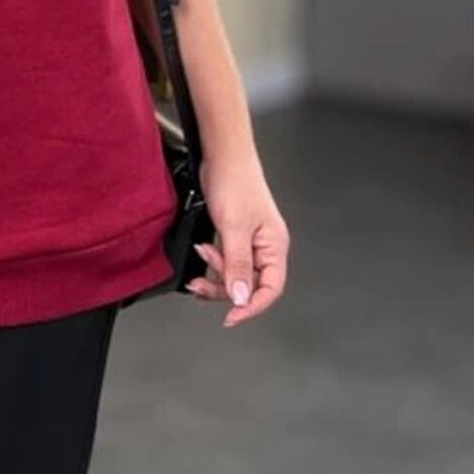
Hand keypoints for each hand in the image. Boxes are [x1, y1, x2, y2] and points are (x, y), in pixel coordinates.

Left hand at [187, 151, 289, 327]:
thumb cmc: (235, 182)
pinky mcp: (235, 235)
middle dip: (224, 289)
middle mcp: (265, 247)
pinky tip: (202, 256)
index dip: (252, 307)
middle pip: (250, 285)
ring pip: (235, 275)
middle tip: (201, 286)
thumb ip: (237, 265)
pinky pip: (227, 261)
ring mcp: (250, 242)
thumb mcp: (234, 228)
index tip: (231, 317)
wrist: (222, 156)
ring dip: (215, 276)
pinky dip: (213, 264)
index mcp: (274, 246)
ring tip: (198, 269)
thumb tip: (241, 296)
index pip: (270, 289)